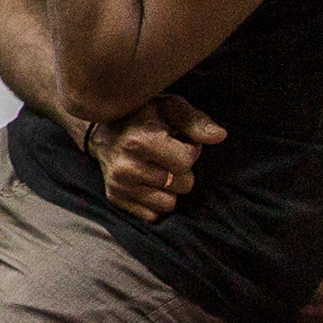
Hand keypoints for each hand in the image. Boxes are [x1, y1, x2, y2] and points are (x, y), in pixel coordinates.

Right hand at [82, 94, 225, 220]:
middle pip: (183, 185)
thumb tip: (220, 136)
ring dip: (170, 188)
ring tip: (159, 168)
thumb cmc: (143, 116)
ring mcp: (119, 185)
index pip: (187, 162)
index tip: (178, 140)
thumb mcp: (170, 108)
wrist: (102, 129)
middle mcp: (127, 167)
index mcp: (141, 142)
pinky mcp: (115, 198)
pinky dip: (156, 201)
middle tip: (168, 155)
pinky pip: (152, 215)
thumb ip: (196, 121)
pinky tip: (149, 181)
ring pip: (169, 204)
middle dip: (182, 171)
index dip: (190, 150)